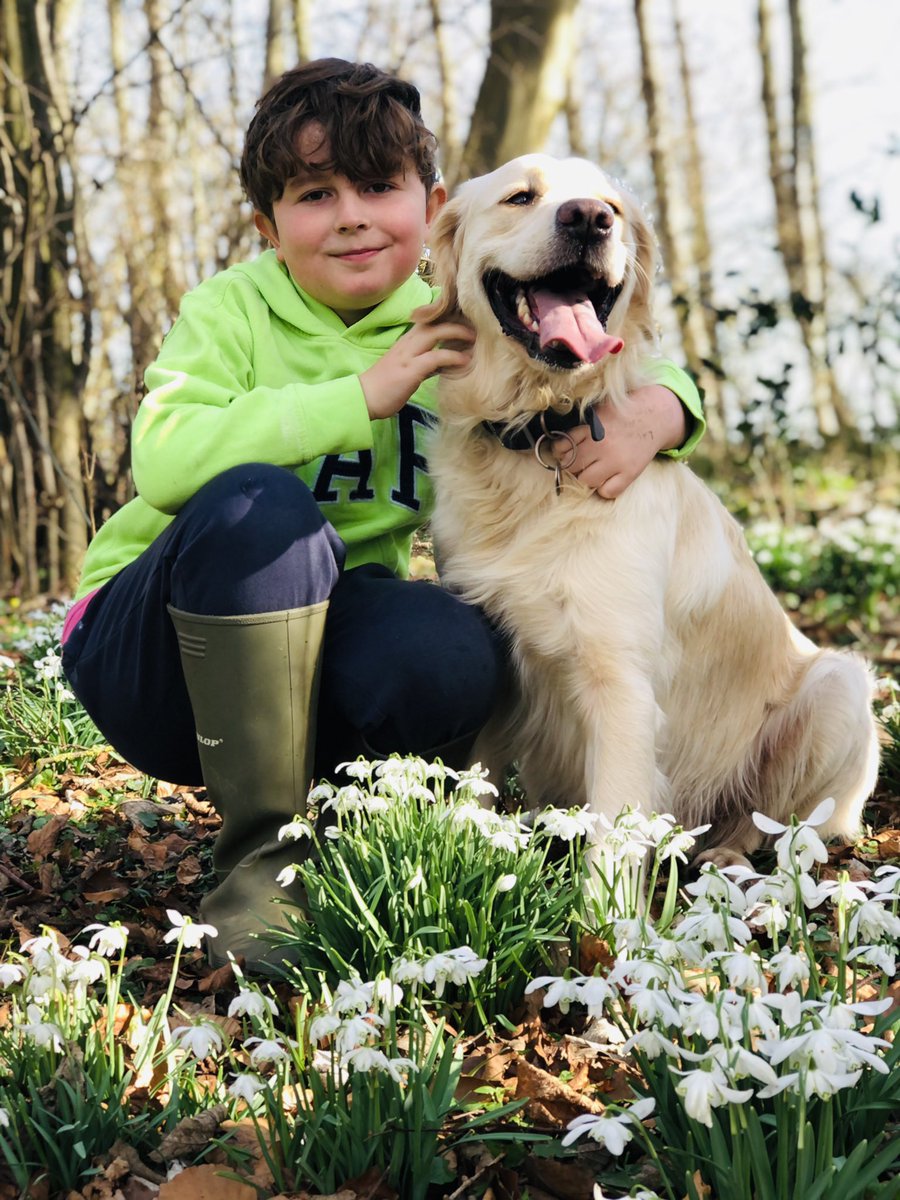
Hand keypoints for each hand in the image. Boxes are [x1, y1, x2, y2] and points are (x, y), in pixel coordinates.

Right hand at [360, 315, 474, 419]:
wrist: (363, 398)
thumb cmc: (383, 388)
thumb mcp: (406, 370)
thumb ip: (424, 363)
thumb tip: (443, 363)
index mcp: (405, 342)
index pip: (428, 321)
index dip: (447, 319)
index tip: (465, 322)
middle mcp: (406, 343)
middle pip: (434, 321)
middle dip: (457, 321)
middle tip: (475, 327)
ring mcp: (408, 355)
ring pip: (436, 333)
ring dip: (458, 333)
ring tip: (475, 339)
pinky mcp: (410, 370)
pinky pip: (435, 357)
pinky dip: (452, 356)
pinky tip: (465, 361)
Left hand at [553, 385, 686, 497]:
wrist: (655, 415)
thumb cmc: (622, 414)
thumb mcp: (598, 411)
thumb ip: (579, 425)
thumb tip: (558, 445)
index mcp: (591, 427)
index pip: (562, 447)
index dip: (561, 452)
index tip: (566, 451)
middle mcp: (601, 445)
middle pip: (572, 466)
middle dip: (572, 465)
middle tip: (580, 462)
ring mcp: (616, 460)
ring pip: (586, 481)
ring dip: (586, 478)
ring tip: (593, 470)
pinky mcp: (630, 472)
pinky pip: (608, 492)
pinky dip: (604, 489)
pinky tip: (607, 479)